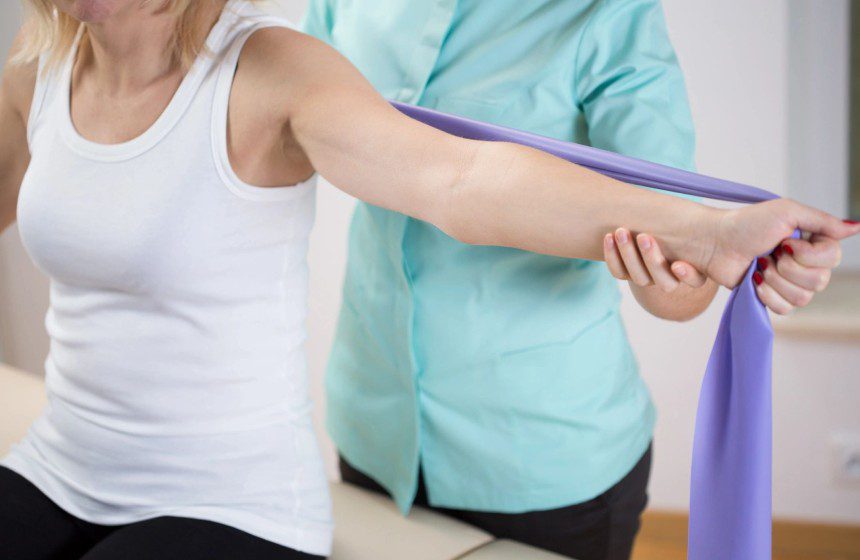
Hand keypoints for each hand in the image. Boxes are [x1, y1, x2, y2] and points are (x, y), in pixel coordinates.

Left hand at [604, 228, 705, 291]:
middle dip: (651, 258)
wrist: (649, 225)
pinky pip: (619, 273)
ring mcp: (649, 279)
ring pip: (639, 278)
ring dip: (628, 254)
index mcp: (694, 268)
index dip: (688, 275)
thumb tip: (730, 209)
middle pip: (663, 281)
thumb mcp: (692, 220)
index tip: (678, 264)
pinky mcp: (628, 274)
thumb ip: (701, 220)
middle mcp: (671, 279)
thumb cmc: (679, 221)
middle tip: (643, 236)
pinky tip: (608, 238)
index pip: (696, 280)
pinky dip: (612, 257)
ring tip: (620, 231)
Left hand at [699, 199, 859, 287]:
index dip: (808, 254)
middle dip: (788, 268)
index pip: (832, 258)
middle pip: (819, 282)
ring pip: (803, 297)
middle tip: (769, 253)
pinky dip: (767, 295)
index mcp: (813, 242)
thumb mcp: (787, 212)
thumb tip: (857, 227)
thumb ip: (823, 221)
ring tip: (759, 264)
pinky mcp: (772, 297)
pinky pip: (785, 309)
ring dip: (775, 279)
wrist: (715, 243)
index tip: (785, 241)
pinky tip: (755, 281)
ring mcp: (789, 282)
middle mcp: (806, 264)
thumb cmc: (747, 223)